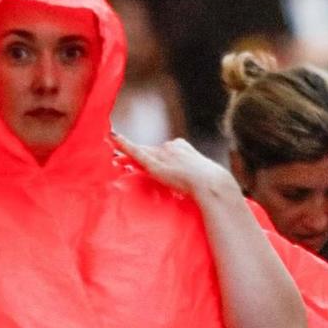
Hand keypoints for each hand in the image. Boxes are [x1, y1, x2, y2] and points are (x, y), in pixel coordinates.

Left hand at [115, 135, 237, 201]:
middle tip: (119, 158)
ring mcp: (163, 154)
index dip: (152, 156)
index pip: (163, 151)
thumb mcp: (201, 180)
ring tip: (114, 157)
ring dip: (126, 154)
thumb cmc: (212, 187)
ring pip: (141, 152)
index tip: (143, 161)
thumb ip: (191, 179)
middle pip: (150, 150)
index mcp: (183, 148)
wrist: (212, 184)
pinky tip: (114, 139)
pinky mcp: (156, 164)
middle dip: (136, 154)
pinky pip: (136, 152)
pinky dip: (125, 146)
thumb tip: (193, 189)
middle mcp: (171, 147)